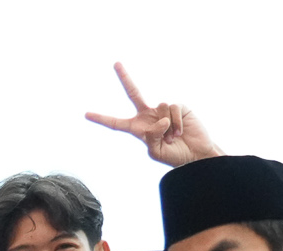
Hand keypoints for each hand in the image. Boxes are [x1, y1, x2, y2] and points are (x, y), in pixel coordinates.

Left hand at [84, 63, 222, 167]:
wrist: (195, 154)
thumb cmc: (174, 156)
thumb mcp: (155, 152)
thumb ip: (151, 136)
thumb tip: (159, 119)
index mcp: (138, 129)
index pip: (117, 123)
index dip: (103, 119)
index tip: (87, 114)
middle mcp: (148, 115)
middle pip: (133, 93)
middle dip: (124, 78)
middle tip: (115, 63)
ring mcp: (163, 109)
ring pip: (159, 108)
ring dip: (167, 127)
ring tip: (173, 137)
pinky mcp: (178, 106)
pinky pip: (173, 109)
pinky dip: (176, 123)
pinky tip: (180, 131)